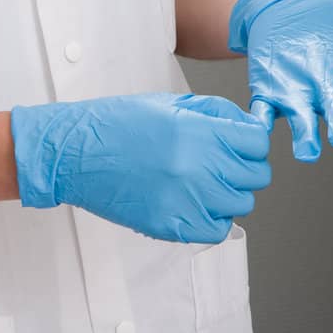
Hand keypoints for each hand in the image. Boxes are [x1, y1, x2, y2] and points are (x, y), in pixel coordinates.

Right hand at [11, 93, 271, 244]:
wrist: (75, 154)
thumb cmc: (116, 124)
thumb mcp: (168, 103)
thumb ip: (214, 113)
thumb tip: (250, 124)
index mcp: (198, 131)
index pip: (258, 142)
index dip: (252, 142)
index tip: (241, 144)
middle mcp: (197, 165)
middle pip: (256, 175)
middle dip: (243, 167)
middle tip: (220, 164)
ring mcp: (187, 198)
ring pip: (241, 203)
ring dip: (228, 193)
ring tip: (201, 183)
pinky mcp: (172, 225)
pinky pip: (218, 229)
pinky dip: (213, 219)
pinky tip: (193, 203)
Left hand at [228, 0, 332, 159]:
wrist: (283, 0)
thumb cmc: (330, 7)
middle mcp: (328, 92)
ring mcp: (297, 95)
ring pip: (303, 123)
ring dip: (306, 138)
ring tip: (308, 151)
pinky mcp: (267, 92)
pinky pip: (262, 112)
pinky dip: (260, 123)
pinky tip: (260, 129)